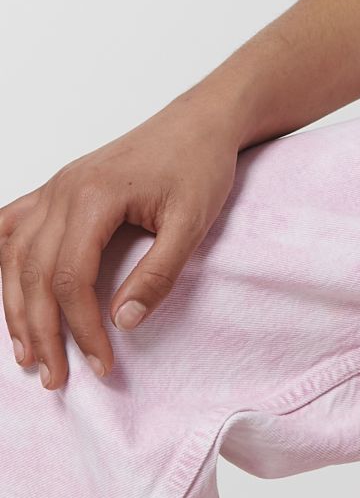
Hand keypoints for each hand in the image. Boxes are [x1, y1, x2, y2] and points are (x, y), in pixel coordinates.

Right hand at [1, 97, 240, 389]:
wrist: (202, 121)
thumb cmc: (200, 164)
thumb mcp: (194, 220)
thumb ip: (160, 272)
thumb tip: (124, 322)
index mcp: (96, 195)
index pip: (72, 277)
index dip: (81, 328)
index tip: (102, 363)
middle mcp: (65, 189)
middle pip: (35, 273)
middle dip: (42, 331)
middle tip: (56, 377)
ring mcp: (57, 186)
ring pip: (15, 255)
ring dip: (16, 307)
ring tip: (27, 352)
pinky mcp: (59, 187)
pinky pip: (13, 224)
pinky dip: (2, 260)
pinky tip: (4, 288)